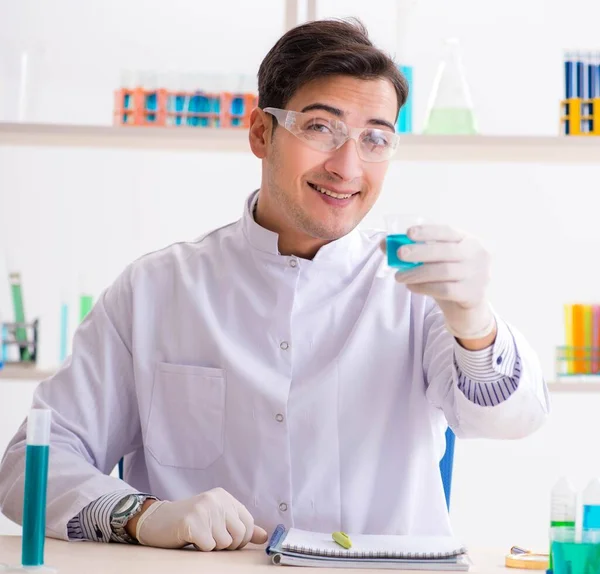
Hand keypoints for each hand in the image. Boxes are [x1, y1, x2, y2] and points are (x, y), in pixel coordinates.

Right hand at [131, 487, 268, 550]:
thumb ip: (240, 526)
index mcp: (225, 497)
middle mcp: (216, 499)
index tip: (227, 540)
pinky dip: (200, 549)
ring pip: (224, 543)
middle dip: (227, 545)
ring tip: (199, 537)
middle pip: (239, 534)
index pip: (248, 523)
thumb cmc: (189, 522)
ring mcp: (204, 509)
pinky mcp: (192, 522)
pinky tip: (191, 539)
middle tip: (210, 539)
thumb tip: (265, 536)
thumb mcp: (217, 519)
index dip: (241, 539)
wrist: (156, 521)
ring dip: (212, 547)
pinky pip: (208, 547)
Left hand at [383, 224, 495, 339]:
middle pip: (445, 251)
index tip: (408, 233)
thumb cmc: (448, 279)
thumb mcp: (435, 262)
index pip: (448, 231)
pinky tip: (412, 287)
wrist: (467, 309)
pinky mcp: (473, 294)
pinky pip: (444, 289)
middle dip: (419, 252)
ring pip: (443, 271)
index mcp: (469, 240)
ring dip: (417, 273)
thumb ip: (414, 251)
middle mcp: (478, 255)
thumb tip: (384, 243)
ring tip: (399, 276)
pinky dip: (424, 287)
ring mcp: (479, 275)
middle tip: (399, 254)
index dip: (428, 231)